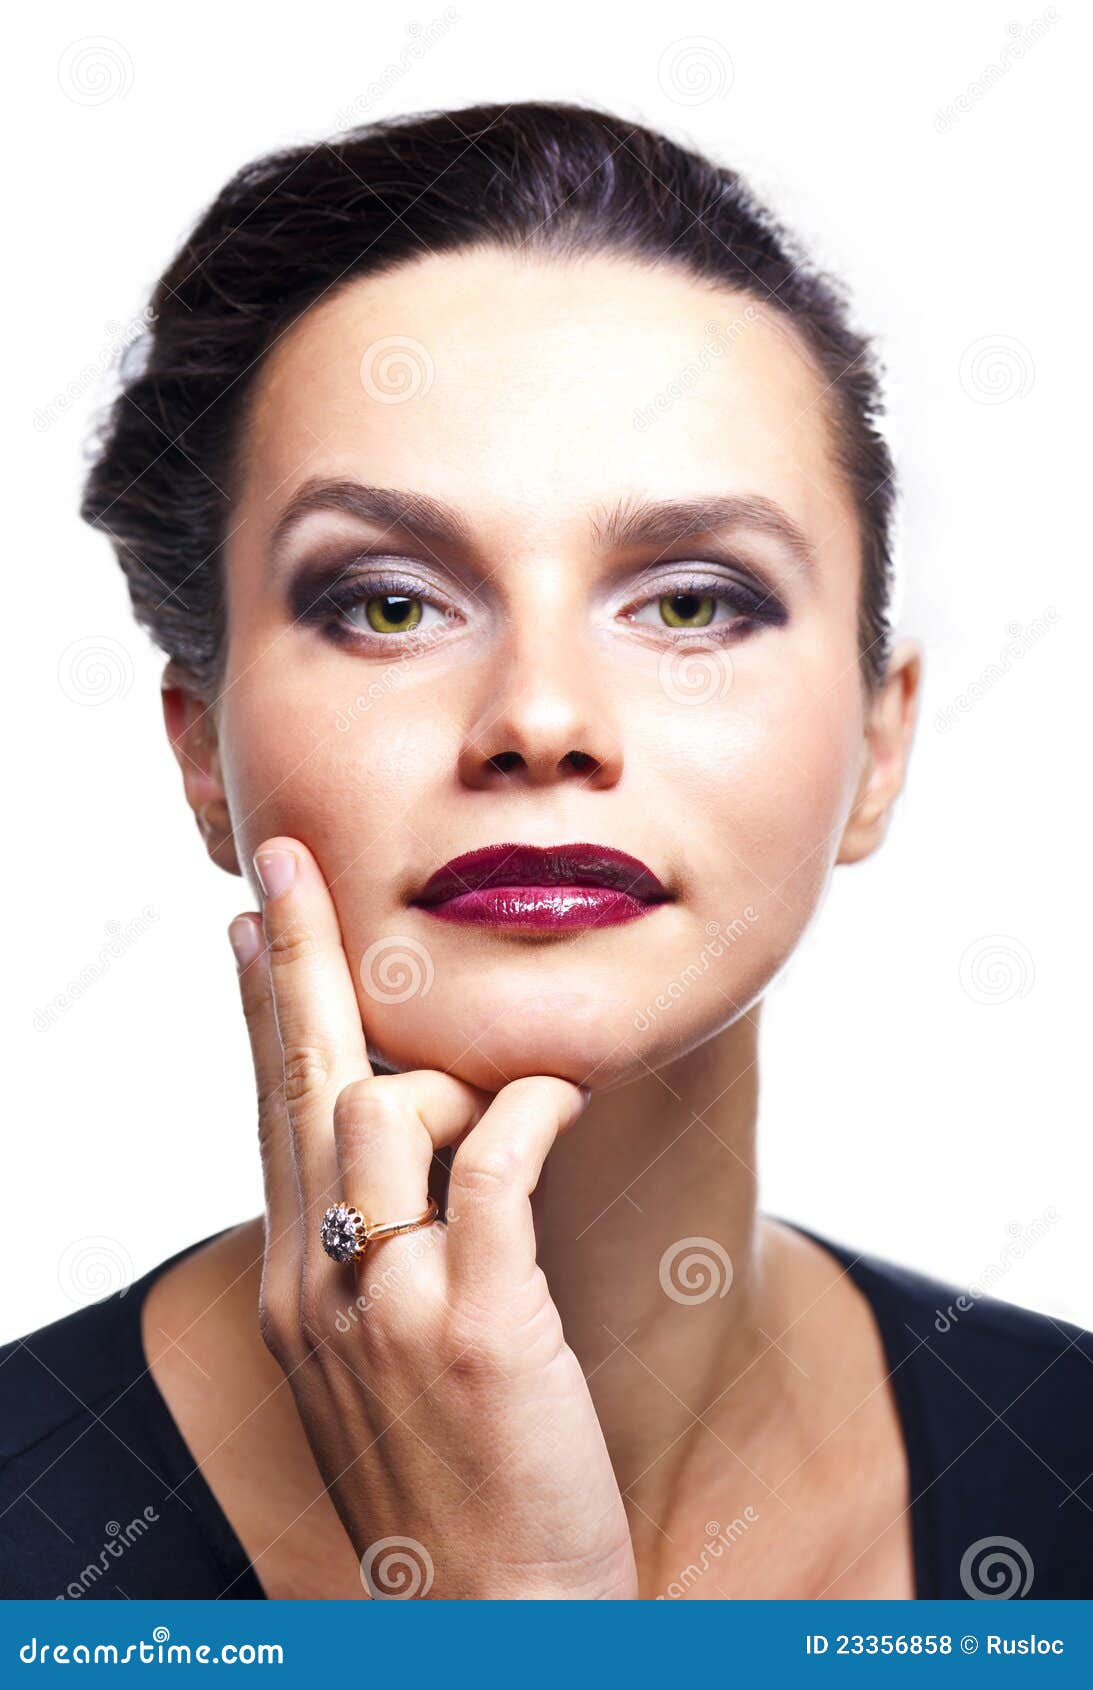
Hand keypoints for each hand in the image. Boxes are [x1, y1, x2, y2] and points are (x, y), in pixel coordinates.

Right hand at [229, 836, 637, 1599]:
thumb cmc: (458, 1486)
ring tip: (529, 1089)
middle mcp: (321, 1283)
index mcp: (299, 1284)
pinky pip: (494, 1166)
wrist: (495, 1625)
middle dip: (291, 960)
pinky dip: (529, 1109)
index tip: (249, 927)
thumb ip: (377, 1260)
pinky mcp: (476, 1324)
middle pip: (297, 1083)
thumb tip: (400, 1160)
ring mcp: (388, 1304)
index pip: (270, 1113)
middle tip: (285, 864)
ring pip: (386, 1108)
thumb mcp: (381, 1366)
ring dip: (458, 1072)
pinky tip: (559, 1095)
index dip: (259, 1010)